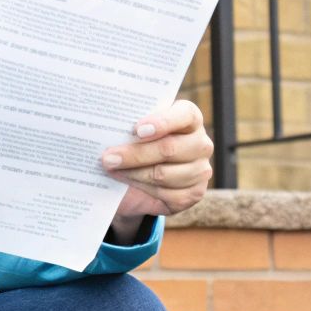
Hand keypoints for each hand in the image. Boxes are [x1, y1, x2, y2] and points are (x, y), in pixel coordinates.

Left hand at [101, 100, 212, 220]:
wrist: (143, 176)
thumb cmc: (139, 142)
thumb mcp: (136, 129)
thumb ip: (132, 124)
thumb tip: (110, 126)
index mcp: (190, 118)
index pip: (184, 115)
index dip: (161, 122)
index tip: (136, 130)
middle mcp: (201, 143)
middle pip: (169, 148)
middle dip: (135, 154)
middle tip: (108, 157)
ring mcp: (201, 169)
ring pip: (163, 174)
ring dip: (133, 173)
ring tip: (112, 169)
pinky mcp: (195, 193)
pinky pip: (166, 194)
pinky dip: (142, 188)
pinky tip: (127, 181)